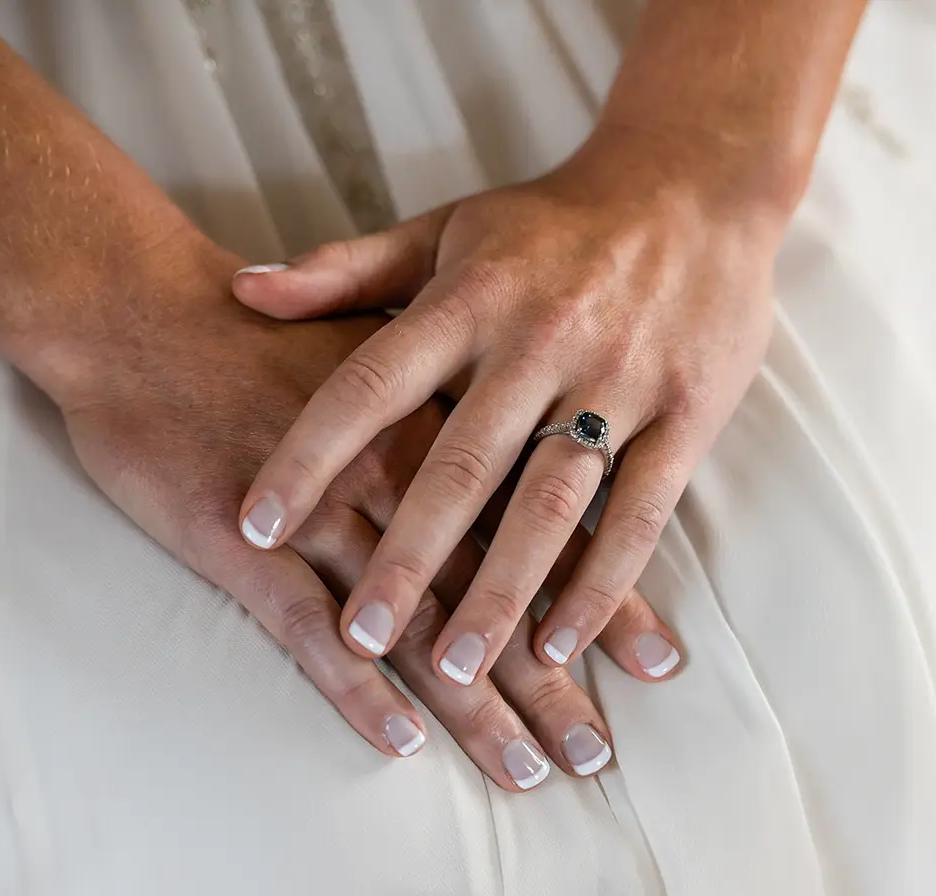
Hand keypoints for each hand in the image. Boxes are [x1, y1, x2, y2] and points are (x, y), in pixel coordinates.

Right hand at [56, 248, 615, 790]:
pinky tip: (400, 740)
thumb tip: (533, 438)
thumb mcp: (381, 341)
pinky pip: (307, 627)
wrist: (142, 310)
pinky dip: (354, 686)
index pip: (543, 524)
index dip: (601, 593)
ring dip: (475, 702)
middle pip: (494, 591)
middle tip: (597, 750)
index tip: (656, 658)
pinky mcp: (245, 539)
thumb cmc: (265, 335)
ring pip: (418, 621)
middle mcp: (401, 474)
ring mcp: (324, 510)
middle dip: (552, 675)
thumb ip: (456, 393)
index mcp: (444, 426)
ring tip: (531, 768)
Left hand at [233, 132, 781, 687]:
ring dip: (504, 591)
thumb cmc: (554, 221)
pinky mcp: (687, 414)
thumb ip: (346, 268)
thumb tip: (240, 289)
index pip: (372, 383)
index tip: (256, 526)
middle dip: (408, 559)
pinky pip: (640, 512)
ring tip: (458, 669)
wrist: (695, 185)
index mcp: (470, 298)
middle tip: (362, 638)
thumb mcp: (447, 229)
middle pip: (461, 466)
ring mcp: (618, 382)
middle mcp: (539, 343)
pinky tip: (562, 645)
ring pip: (551, 502)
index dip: (307, 455)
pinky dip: (602, 585)